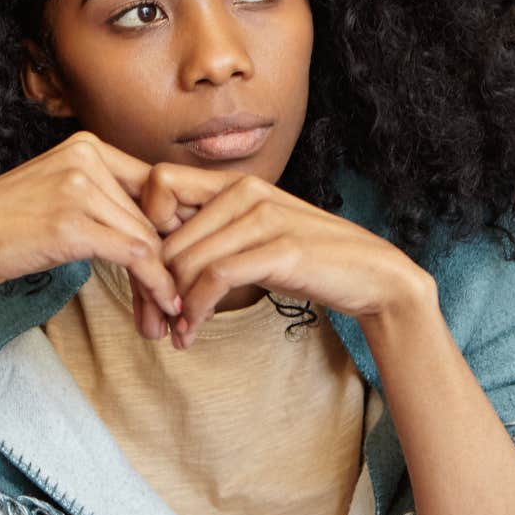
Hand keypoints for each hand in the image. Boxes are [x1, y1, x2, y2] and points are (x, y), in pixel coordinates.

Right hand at [0, 132, 181, 339]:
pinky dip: (156, 285)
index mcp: (85, 144)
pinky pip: (135, 256)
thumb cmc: (5, 226)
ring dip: (163, 283)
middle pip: (153, 215)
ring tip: (166, 315)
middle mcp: (85, 156)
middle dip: (169, 262)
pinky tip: (163, 306)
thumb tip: (158, 225)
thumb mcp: (57, 193)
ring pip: (149, 238)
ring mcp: (77, 187)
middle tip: (174, 302)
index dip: (174, 229)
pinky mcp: (71, 223)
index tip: (181, 264)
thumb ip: (102, 195)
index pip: (153, 185)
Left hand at [141, 164, 431, 344]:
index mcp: (233, 182)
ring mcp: (264, 216)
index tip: (151, 268)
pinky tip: (192, 332)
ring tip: (174, 331)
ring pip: (185, 259)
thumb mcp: (251, 236)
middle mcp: (245, 190)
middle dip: (152, 283)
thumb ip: (209, 233)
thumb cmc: (304, 258)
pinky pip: (214, 278)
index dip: (144, 225)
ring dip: (172, 305)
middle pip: (165, 233)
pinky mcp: (280, 248)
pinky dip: (195, 310)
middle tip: (153, 319)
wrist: (371, 275)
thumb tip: (153, 256)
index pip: (158, 183)